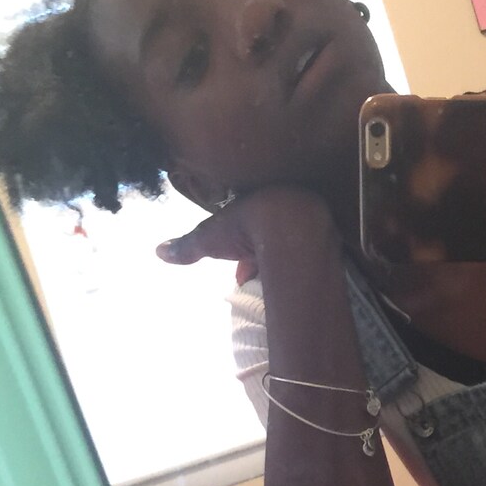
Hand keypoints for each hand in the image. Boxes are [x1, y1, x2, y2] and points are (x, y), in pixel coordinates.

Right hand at [156, 186, 338, 283]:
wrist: (291, 228)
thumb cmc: (248, 227)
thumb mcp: (211, 238)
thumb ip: (188, 246)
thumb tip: (158, 252)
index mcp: (260, 200)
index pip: (249, 223)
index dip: (241, 247)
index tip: (239, 267)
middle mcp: (286, 205)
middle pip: (271, 235)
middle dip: (260, 256)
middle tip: (253, 276)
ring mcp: (309, 220)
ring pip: (293, 245)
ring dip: (279, 264)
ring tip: (270, 284)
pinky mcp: (327, 236)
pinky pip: (311, 255)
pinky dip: (298, 268)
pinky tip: (291, 285)